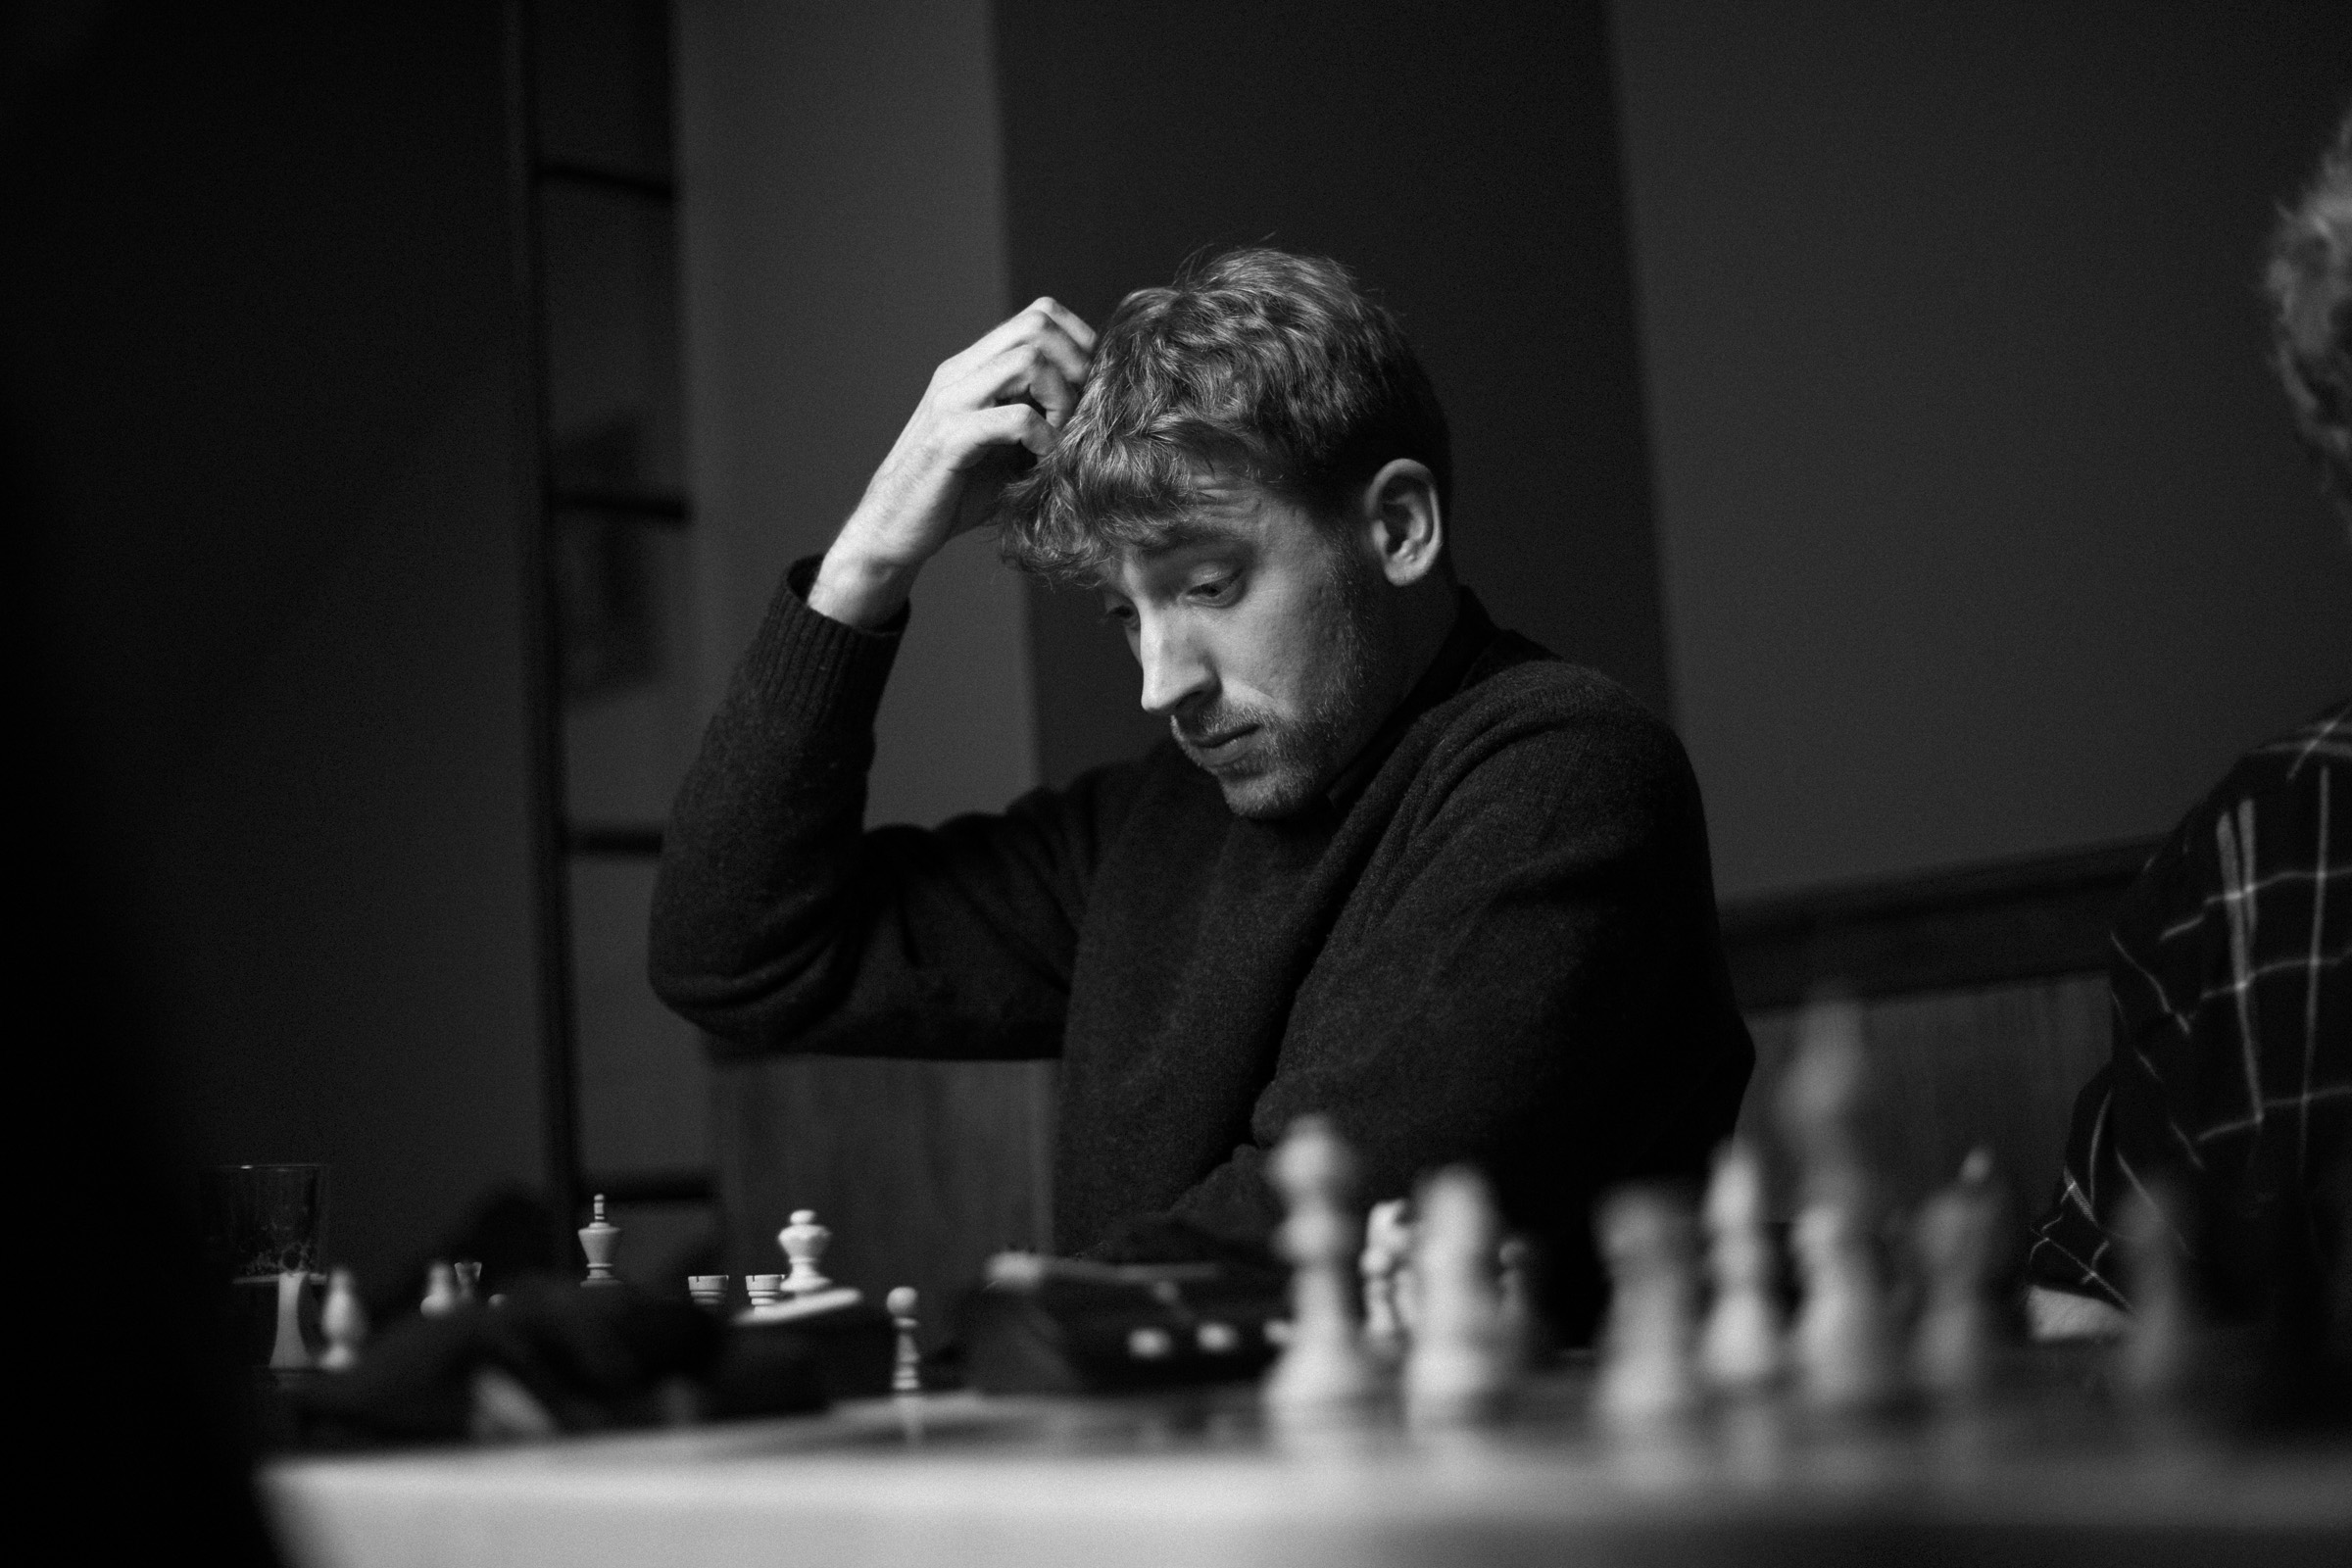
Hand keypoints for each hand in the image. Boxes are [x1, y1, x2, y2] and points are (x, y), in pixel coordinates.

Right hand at [809, 297, 1095, 626]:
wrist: (894, 529)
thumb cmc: (955, 492)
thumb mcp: (1007, 446)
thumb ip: (1039, 418)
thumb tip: (1099, 408)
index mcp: (973, 367)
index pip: (1039, 314)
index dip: (1078, 343)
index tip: (1089, 390)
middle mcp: (960, 373)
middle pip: (1037, 325)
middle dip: (1076, 366)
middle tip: (1080, 414)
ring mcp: (951, 403)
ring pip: (1027, 360)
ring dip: (1061, 400)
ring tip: (1060, 439)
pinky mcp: (948, 440)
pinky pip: (1014, 418)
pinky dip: (1042, 439)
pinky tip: (1040, 463)